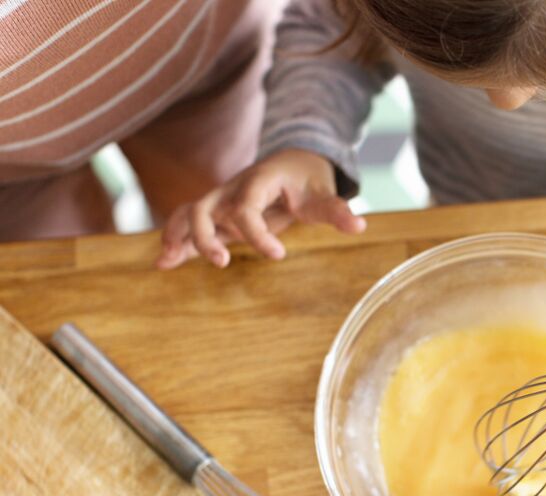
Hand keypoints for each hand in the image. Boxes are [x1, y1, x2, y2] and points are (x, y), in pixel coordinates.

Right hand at [156, 149, 364, 268]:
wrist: (292, 161)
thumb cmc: (307, 179)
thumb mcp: (324, 194)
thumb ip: (337, 211)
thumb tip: (360, 226)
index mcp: (259, 181)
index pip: (248, 207)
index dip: (258, 232)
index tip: (278, 255)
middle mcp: (233, 189)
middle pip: (205, 206)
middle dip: (206, 234)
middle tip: (222, 262)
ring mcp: (221, 200)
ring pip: (189, 213)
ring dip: (179, 236)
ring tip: (168, 262)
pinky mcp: (218, 213)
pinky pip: (188, 222)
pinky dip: (176, 240)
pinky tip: (165, 263)